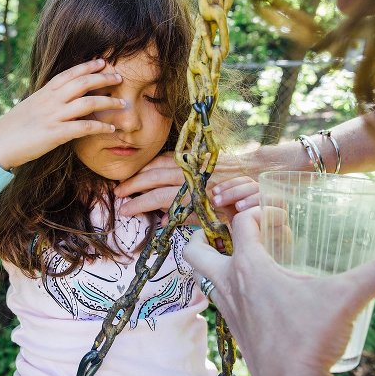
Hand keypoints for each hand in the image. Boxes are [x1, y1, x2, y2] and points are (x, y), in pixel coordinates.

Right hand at [0, 59, 124, 169]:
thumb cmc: (12, 128)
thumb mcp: (29, 107)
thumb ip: (45, 101)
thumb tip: (57, 99)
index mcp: (43, 92)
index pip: (69, 73)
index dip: (87, 66)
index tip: (102, 61)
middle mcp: (50, 101)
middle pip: (82, 83)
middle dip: (103, 78)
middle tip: (120, 77)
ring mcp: (53, 116)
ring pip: (87, 103)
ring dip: (108, 102)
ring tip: (123, 104)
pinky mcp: (55, 134)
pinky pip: (83, 127)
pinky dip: (99, 127)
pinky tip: (111, 129)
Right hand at [115, 153, 258, 224]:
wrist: (257, 176)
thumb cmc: (237, 204)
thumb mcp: (214, 217)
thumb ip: (187, 218)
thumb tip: (164, 220)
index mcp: (197, 193)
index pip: (161, 198)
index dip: (140, 204)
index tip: (125, 210)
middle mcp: (194, 176)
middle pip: (156, 177)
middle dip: (134, 185)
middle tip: (118, 194)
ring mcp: (194, 163)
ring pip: (161, 164)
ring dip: (141, 172)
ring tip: (126, 182)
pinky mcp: (197, 155)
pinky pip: (171, 156)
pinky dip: (155, 161)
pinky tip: (145, 168)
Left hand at [184, 208, 374, 375]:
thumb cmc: (309, 339)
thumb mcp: (345, 300)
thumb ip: (373, 276)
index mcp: (249, 267)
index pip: (241, 223)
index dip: (259, 211)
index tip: (281, 216)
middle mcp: (229, 284)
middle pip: (194, 250)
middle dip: (202, 234)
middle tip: (223, 230)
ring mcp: (226, 307)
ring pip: (201, 275)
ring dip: (212, 261)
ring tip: (237, 256)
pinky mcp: (232, 327)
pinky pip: (216, 298)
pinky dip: (225, 287)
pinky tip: (253, 291)